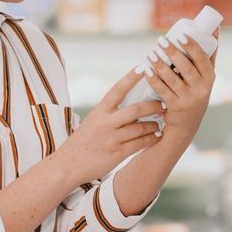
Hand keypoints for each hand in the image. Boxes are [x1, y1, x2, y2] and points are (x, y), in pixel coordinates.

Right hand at [55, 68, 164, 185]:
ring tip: (159, 123)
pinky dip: (151, 139)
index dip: (132, 77)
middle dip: (153, 106)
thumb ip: (110, 113)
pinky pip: (140, 143)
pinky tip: (156, 136)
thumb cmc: (83, 142)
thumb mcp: (93, 121)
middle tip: (162, 103)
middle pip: (135, 110)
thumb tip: (132, 104)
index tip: (144, 66)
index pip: (118, 89)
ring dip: (153, 125)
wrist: (68, 165)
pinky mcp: (118, 153)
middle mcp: (106, 122)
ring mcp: (112, 138)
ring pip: (141, 127)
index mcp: (99, 111)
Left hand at [144, 28, 217, 136]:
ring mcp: (188, 99)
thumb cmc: (196, 91)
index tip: (180, 36)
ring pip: (172, 78)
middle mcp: (201, 89)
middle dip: (172, 52)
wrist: (188, 124)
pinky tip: (147, 70)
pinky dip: (154, 80)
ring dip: (160, 65)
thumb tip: (214, 28)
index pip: (202, 59)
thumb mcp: (206, 76)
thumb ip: (209, 55)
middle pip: (186, 67)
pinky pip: (162, 90)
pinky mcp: (175, 107)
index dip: (192, 47)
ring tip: (151, 53)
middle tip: (161, 40)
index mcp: (210, 77)